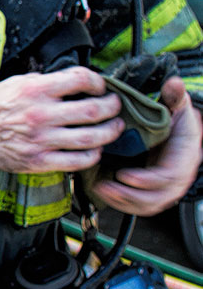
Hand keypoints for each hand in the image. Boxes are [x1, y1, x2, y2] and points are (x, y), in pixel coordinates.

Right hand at [0, 66, 123, 172]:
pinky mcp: (40, 161)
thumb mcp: (17, 81)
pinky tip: (95, 149)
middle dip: (111, 107)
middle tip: (115, 106)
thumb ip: (45, 81)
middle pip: (93, 111)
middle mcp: (42, 114)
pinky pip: (76, 161)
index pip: (80, 80)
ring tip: (114, 127)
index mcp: (36, 90)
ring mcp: (42, 140)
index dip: (98, 82)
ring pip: (90, 138)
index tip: (101, 86)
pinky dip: (92, 155)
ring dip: (109, 132)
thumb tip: (71, 83)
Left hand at [89, 76, 201, 215]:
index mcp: (185, 157)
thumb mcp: (178, 106)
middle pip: (157, 196)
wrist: (182, 133)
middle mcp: (178, 177)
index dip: (146, 179)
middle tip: (107, 186)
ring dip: (124, 201)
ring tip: (102, 189)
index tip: (124, 175)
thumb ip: (175, 96)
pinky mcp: (154, 191)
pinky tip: (106, 194)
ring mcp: (167, 187)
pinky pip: (141, 205)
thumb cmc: (179, 121)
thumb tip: (174, 83)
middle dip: (130, 195)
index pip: (169, 176)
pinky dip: (124, 204)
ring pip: (148, 204)